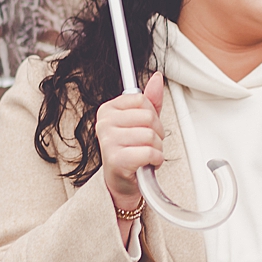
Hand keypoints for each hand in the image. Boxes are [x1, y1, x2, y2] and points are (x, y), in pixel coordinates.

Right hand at [97, 72, 165, 211]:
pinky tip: (146, 164)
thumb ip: (150, 100)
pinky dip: (155, 160)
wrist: (121, 183)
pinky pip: (149, 152)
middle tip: (148, 145)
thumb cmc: (130, 152)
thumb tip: (157, 78)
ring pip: (150, 135)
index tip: (146, 127)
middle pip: (148, 116)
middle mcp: (104, 123)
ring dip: (156, 149)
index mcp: (108, 110)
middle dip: (156, 133)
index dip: (152, 115)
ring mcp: (108, 141)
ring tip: (146, 156)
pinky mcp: (116, 159)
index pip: (141, 99)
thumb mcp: (141, 122)